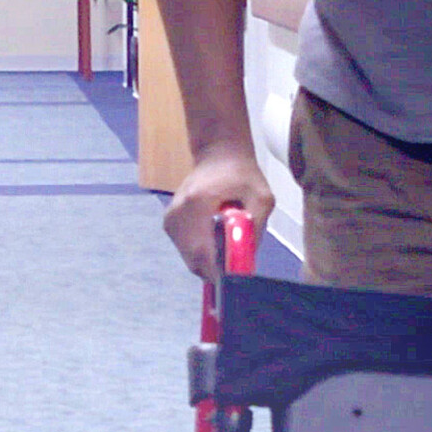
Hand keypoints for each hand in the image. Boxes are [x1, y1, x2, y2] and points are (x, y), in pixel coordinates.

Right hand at [162, 143, 275, 278]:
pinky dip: (201, 252)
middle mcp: (177, 213)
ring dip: (209, 260)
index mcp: (197, 203)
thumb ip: (256, 227)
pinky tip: (214, 237)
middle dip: (216, 269)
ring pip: (189, 258)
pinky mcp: (169, 223)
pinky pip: (185, 250)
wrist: (218, 154)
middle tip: (235, 263)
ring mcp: (170, 219)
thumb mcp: (262, 196)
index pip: (201, 251)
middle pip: (194, 260)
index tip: (235, 277)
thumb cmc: (241, 174)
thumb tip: (246, 260)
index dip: (218, 272)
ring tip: (226, 243)